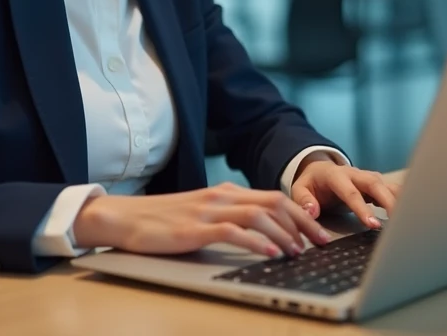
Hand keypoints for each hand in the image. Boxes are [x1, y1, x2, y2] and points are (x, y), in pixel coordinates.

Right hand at [72, 182, 332, 258]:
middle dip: (303, 223)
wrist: (124, 218)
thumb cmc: (161, 221)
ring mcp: (209, 210)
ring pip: (259, 215)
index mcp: (226, 192)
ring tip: (299, 251)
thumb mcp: (201, 215)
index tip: (319, 233)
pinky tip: (271, 254)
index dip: (301, 215)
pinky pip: (234, 231)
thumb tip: (260, 236)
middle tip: (322, 243)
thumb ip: (228, 218)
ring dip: (284, 234)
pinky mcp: (196, 227)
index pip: (273, 198)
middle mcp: (222, 196)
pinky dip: (257, 242)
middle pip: (274, 203)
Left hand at [290, 157, 401, 227]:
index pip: (350, 192)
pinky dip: (405, 200)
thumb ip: (303, 200)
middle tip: (398, 222)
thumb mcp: (300, 189)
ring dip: (400, 201)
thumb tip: (311, 211)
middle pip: (376, 185)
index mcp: (336, 175)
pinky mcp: (377, 185)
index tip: (372, 224)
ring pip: (388, 186)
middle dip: (388, 202)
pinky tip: (414, 213)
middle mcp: (356, 174)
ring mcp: (368, 178)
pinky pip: (394, 191)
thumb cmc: (312, 184)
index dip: (362, 208)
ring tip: (411, 220)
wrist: (321, 171)